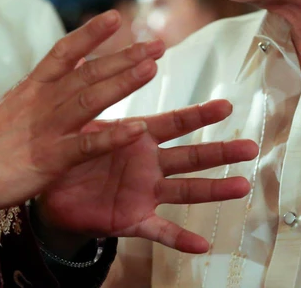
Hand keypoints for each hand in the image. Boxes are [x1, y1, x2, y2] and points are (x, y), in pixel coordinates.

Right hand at [0, 11, 164, 221]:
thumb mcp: (11, 104)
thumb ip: (40, 87)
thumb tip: (64, 68)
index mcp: (33, 86)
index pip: (65, 50)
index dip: (91, 32)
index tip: (116, 17)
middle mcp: (43, 101)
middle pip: (89, 72)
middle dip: (125, 56)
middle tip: (157, 44)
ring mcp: (48, 128)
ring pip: (92, 99)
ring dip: (124, 82)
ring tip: (151, 68)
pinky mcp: (52, 158)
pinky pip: (88, 145)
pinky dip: (114, 136)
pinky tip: (138, 129)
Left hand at [36, 100, 257, 253]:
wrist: (50, 192)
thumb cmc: (69, 152)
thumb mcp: (82, 124)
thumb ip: (92, 98)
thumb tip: (83, 56)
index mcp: (138, 137)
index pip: (174, 122)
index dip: (199, 114)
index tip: (225, 106)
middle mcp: (148, 164)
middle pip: (190, 156)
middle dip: (220, 151)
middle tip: (250, 147)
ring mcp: (144, 193)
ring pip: (185, 191)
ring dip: (213, 190)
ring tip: (242, 188)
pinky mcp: (132, 220)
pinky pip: (159, 231)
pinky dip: (180, 239)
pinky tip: (201, 245)